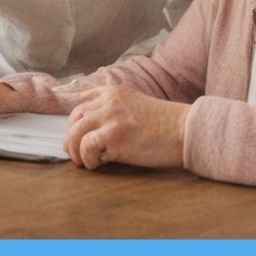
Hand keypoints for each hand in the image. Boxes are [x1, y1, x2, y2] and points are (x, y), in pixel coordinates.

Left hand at [63, 85, 189, 169]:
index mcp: (111, 92)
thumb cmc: (163, 125)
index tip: (71, 135)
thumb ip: (112, 110)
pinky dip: (88, 159)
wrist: (185, 130)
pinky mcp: (114, 135)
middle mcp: (107, 101)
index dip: (71, 121)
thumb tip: (90, 129)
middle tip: (77, 154)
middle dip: (71, 139)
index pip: (79, 102)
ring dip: (76, 152)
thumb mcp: (133, 105)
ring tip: (86, 162)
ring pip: (75, 133)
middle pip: (73, 119)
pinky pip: (86, 147)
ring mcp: (110, 116)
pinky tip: (99, 164)